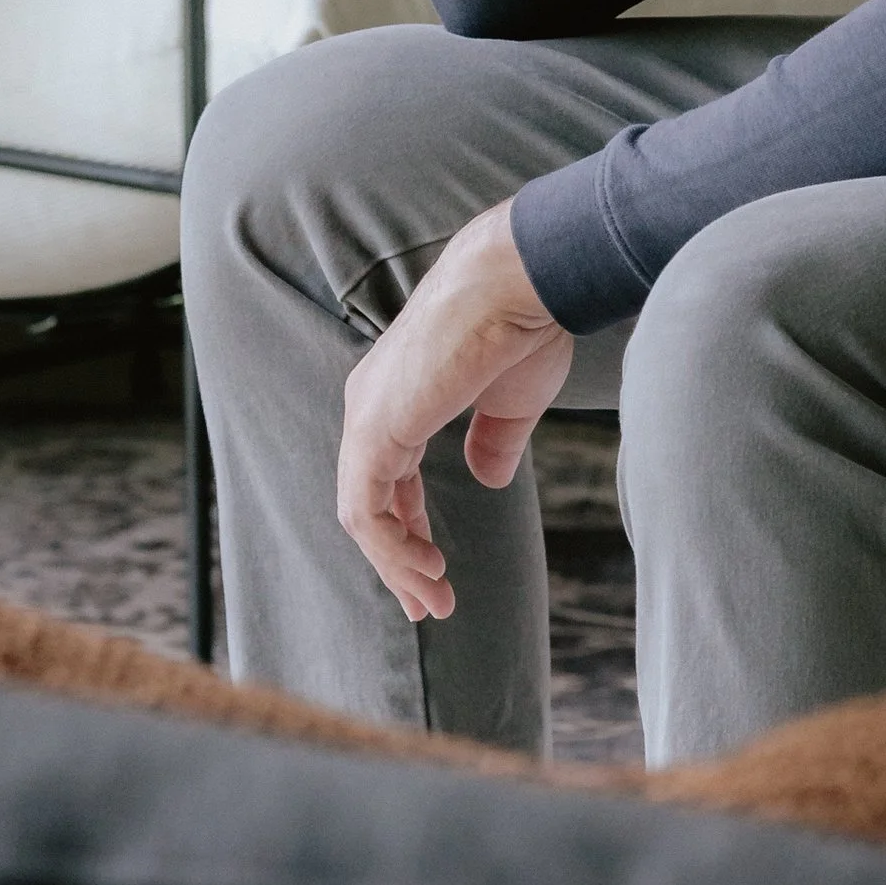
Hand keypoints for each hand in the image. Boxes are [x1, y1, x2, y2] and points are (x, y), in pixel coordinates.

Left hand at [336, 203, 574, 622]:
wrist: (522, 279)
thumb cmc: (523, 323)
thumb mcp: (511, 401)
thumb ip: (494, 440)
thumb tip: (488, 478)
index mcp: (400, 393)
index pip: (388, 476)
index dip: (410, 527)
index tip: (437, 570)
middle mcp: (372, 403)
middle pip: (369, 500)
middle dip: (399, 560)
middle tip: (431, 605)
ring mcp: (368, 414)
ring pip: (362, 514)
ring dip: (397, 565)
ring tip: (435, 597)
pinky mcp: (374, 428)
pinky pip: (366, 510)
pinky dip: (393, 549)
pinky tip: (427, 569)